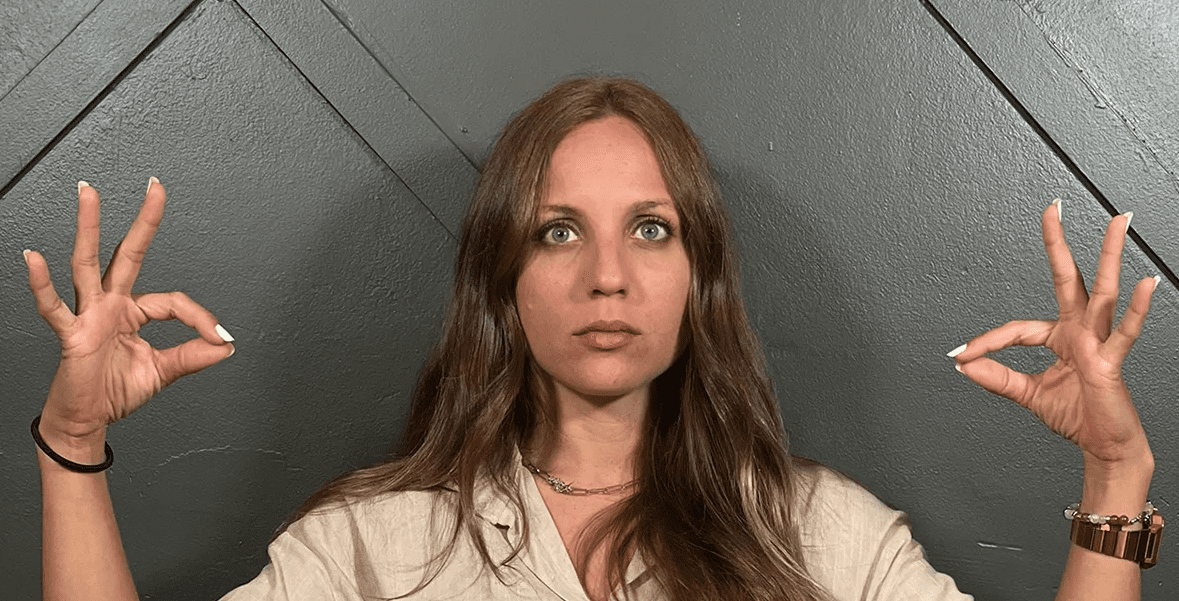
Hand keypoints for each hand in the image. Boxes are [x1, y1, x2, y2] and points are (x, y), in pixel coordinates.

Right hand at [25, 179, 233, 451]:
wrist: (87, 419)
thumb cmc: (115, 392)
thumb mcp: (163, 371)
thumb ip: (192, 356)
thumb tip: (225, 346)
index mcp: (133, 312)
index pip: (173, 301)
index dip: (200, 318)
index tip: (218, 337)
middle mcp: (111, 306)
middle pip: (129, 254)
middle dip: (143, 221)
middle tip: (155, 186)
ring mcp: (89, 315)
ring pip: (88, 264)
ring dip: (90, 228)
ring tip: (89, 195)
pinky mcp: (72, 335)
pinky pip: (54, 306)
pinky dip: (42, 283)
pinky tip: (34, 258)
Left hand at [950, 200, 1157, 469]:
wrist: (1105, 446)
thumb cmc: (1077, 417)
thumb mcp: (1028, 394)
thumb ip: (998, 378)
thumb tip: (965, 365)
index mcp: (1060, 338)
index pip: (1017, 328)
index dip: (987, 341)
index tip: (960, 353)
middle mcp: (1081, 331)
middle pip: (1068, 278)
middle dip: (1059, 243)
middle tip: (1052, 206)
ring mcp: (1098, 342)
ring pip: (1104, 291)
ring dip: (1109, 254)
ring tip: (1118, 220)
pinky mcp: (1112, 362)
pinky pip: (1126, 332)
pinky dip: (1136, 308)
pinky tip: (1144, 281)